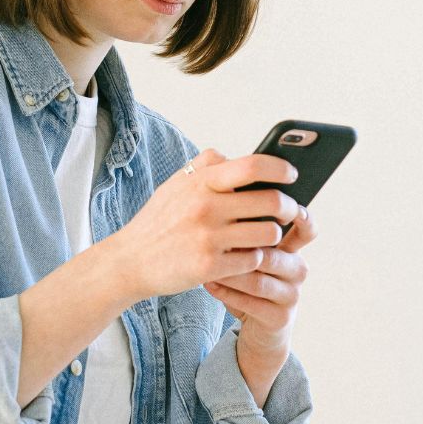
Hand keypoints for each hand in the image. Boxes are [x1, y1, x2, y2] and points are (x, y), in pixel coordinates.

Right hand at [106, 149, 301, 299]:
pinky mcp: (210, 266)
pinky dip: (255, 259)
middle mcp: (206, 206)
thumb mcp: (176, 184)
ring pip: (268, 233)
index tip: (292, 175)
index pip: (253, 166)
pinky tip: (246, 257)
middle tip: (289, 211)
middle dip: (289, 207)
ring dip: (273, 236)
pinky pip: (253, 260)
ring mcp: (208, 237)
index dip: (280, 169)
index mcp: (200, 181)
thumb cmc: (159, 220)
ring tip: (266, 236)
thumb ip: (205, 166)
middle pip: (271, 201)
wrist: (130, 260)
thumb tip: (235, 157)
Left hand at [202, 197, 317, 356]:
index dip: (301, 217)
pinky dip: (228, 293)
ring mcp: (292, 294)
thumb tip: (228, 193)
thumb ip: (244, 227)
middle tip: (214, 239)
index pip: (306, 229)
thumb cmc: (246, 279)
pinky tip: (210, 284)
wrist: (254, 325)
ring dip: (230, 271)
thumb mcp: (248, 252)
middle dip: (241, 248)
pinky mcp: (280, 317)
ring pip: (259, 279)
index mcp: (292, 249)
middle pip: (272, 253)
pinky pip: (252, 302)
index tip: (283, 205)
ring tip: (206, 264)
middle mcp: (297, 269)